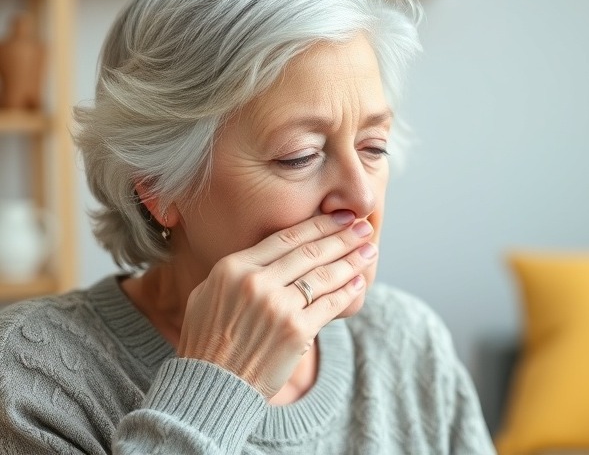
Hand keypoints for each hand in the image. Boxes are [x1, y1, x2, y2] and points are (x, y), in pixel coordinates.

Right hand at [176, 210, 374, 398]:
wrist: (210, 384)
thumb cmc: (208, 341)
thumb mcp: (208, 294)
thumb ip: (236, 271)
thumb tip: (265, 255)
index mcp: (233, 268)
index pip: (286, 238)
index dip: (319, 224)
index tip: (340, 217)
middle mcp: (256, 282)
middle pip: (310, 251)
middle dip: (343, 237)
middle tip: (364, 227)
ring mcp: (277, 306)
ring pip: (324, 275)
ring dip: (352, 260)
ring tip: (369, 250)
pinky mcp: (295, 331)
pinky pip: (330, 305)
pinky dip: (348, 292)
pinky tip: (359, 282)